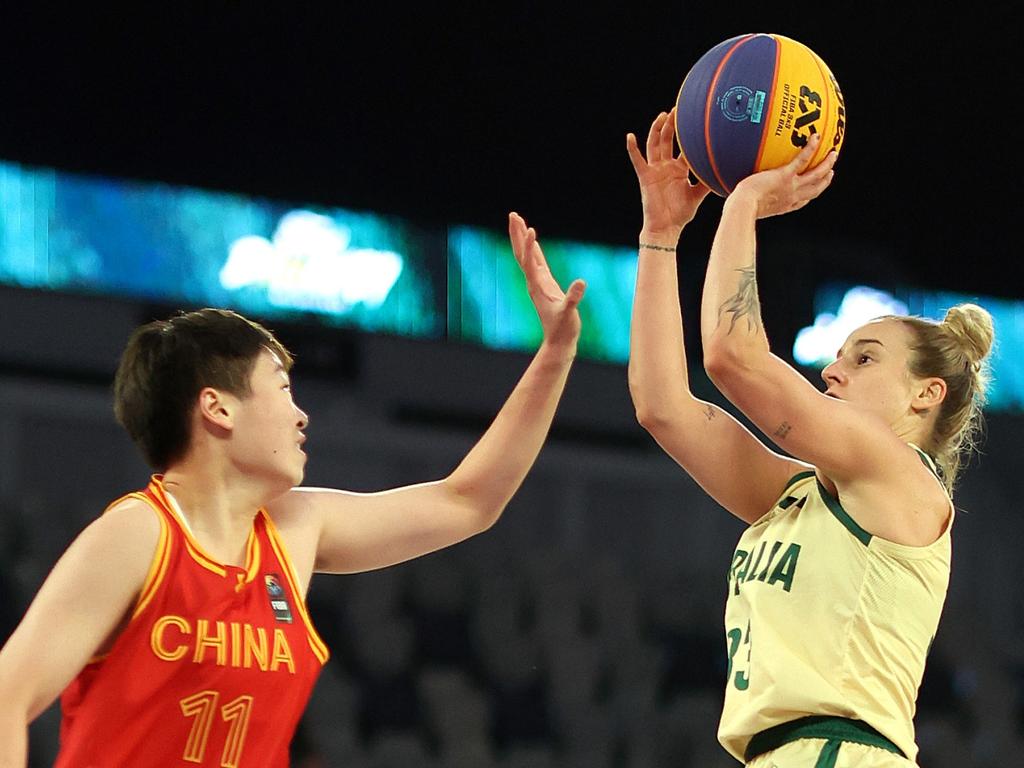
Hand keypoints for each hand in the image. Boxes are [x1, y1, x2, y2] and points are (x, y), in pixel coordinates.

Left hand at [508, 212, 584, 349]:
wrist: (559, 341)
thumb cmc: (564, 329)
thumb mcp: (569, 314)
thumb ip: (573, 299)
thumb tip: (580, 283)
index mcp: (537, 286)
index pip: (530, 261)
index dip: (529, 245)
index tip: (530, 229)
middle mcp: (534, 282)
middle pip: (521, 253)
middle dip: (516, 234)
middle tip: (512, 214)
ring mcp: (538, 283)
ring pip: (527, 256)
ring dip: (521, 238)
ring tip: (519, 221)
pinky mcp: (545, 285)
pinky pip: (536, 262)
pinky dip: (533, 249)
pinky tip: (532, 241)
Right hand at [626, 108, 710, 238]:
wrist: (666, 228)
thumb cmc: (681, 213)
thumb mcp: (698, 194)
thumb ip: (707, 182)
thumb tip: (724, 171)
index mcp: (678, 169)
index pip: (683, 147)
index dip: (688, 135)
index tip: (695, 120)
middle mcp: (666, 166)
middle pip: (668, 139)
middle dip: (672, 124)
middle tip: (678, 109)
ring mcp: (654, 170)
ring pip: (655, 144)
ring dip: (657, 129)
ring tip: (663, 115)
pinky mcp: (645, 177)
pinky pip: (637, 160)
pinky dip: (632, 148)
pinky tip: (630, 136)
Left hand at [730, 134, 836, 217]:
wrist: (743, 207)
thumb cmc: (740, 208)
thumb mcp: (747, 204)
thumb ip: (748, 198)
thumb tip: (737, 192)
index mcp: (785, 206)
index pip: (802, 201)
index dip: (811, 194)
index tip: (816, 188)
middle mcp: (792, 198)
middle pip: (815, 189)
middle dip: (825, 180)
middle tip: (831, 171)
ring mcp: (791, 187)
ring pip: (816, 175)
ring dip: (826, 164)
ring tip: (833, 153)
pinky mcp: (785, 175)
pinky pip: (802, 159)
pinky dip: (810, 148)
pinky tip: (815, 136)